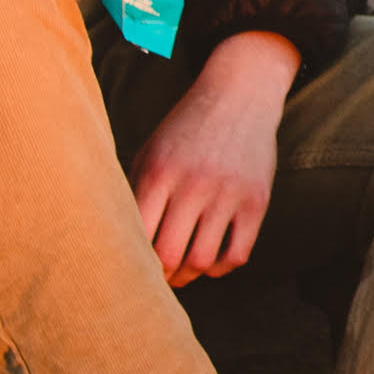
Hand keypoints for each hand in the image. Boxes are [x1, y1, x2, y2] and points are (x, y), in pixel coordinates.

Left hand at [128, 33, 293, 282]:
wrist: (239, 94)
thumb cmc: (185, 129)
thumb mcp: (150, 150)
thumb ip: (133, 191)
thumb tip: (117, 242)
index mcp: (158, 172)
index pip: (136, 235)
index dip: (130, 260)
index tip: (129, 267)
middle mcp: (193, 184)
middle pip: (168, 254)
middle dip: (158, 276)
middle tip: (155, 280)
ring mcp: (228, 193)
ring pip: (202, 260)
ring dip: (188, 276)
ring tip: (181, 273)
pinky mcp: (256, 201)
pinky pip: (237, 254)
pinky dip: (221, 269)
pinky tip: (211, 262)